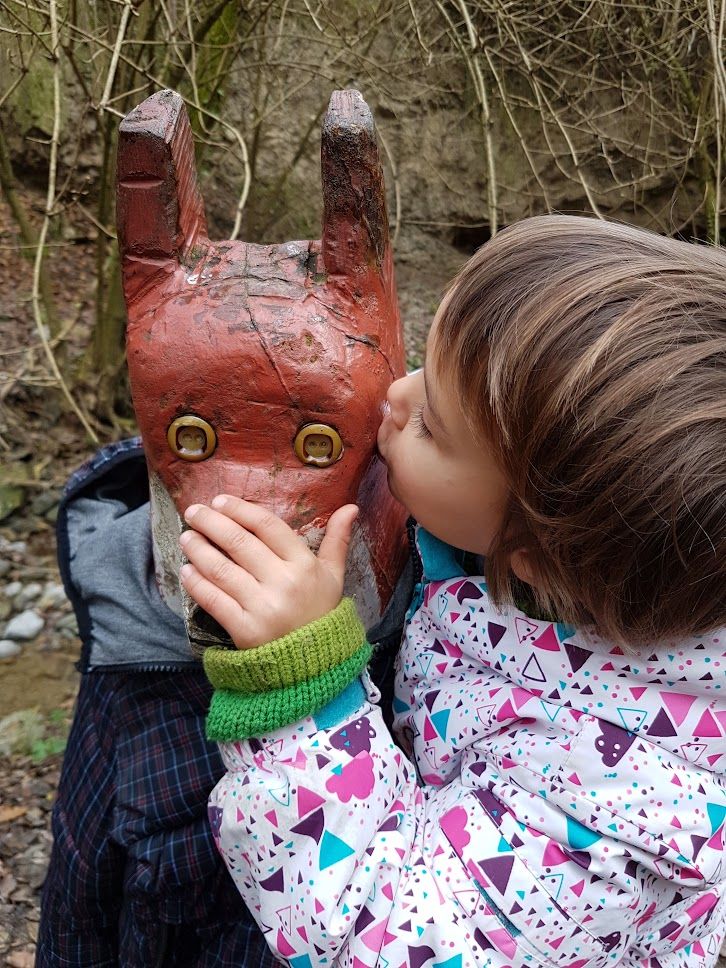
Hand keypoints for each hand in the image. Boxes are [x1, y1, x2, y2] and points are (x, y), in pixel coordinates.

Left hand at [178, 495, 358, 649]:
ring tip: (187, 537)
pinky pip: (214, 600)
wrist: (316, 666)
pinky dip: (196, 583)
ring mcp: (263, 607)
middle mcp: (284, 583)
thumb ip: (338, 540)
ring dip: (198, 550)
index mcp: (305, 565)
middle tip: (193, 512)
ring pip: (222, 569)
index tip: (220, 501)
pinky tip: (186, 571)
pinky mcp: (245, 631)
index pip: (268, 526)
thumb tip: (350, 507)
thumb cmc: (321, 613)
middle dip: (211, 523)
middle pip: (240, 543)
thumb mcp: (334, 576)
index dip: (241, 510)